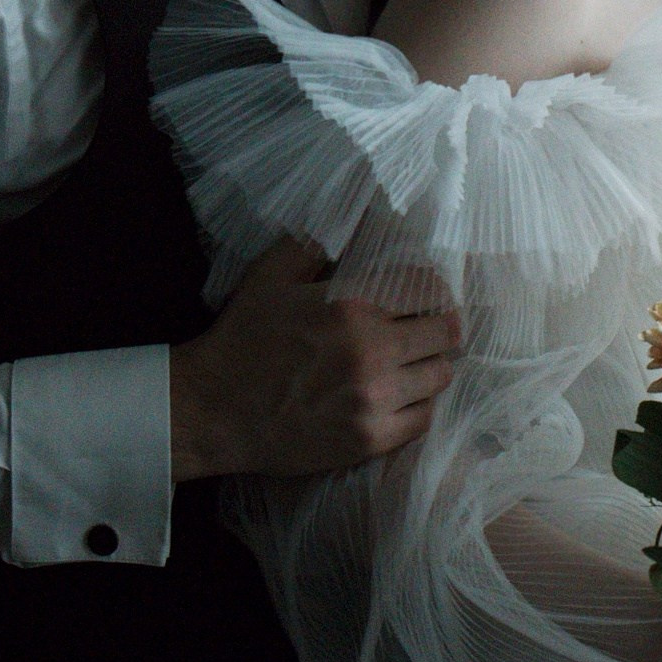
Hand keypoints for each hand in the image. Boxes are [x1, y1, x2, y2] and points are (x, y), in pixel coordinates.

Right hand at [167, 240, 461, 480]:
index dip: (433, 289)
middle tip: (426, 327)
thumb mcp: (270, 276)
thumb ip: (316, 244)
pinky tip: (401, 395)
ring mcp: (374, 400)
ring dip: (431, 364)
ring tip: (414, 361)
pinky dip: (419, 404)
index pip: (428, 288)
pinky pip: (423, 418)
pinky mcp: (370, 439)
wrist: (214, 411)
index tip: (426, 294)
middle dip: (441, 325)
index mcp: (352, 306)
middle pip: (446, 333)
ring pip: (440, 376)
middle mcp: (372, 352)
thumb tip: (358, 222)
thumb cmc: (243, 339)